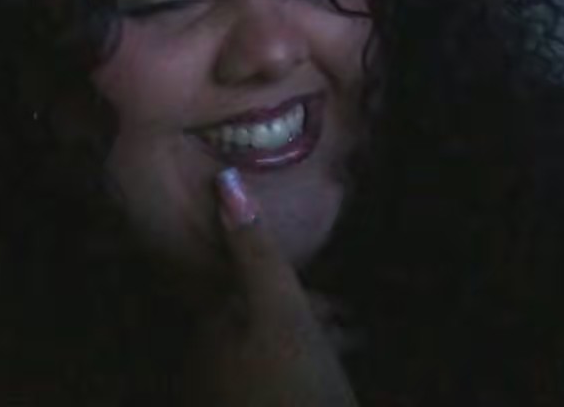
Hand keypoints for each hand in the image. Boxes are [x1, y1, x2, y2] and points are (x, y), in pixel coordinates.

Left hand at [181, 167, 359, 406]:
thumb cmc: (293, 385)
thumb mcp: (281, 311)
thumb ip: (255, 250)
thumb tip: (223, 179)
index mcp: (215, 326)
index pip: (246, 284)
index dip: (290, 284)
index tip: (327, 297)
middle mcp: (213, 358)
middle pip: (262, 318)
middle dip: (307, 314)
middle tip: (347, 322)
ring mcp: (231, 393)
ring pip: (274, 350)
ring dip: (312, 342)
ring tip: (351, 346)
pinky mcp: (256, 406)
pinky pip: (279, 378)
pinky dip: (307, 370)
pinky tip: (334, 374)